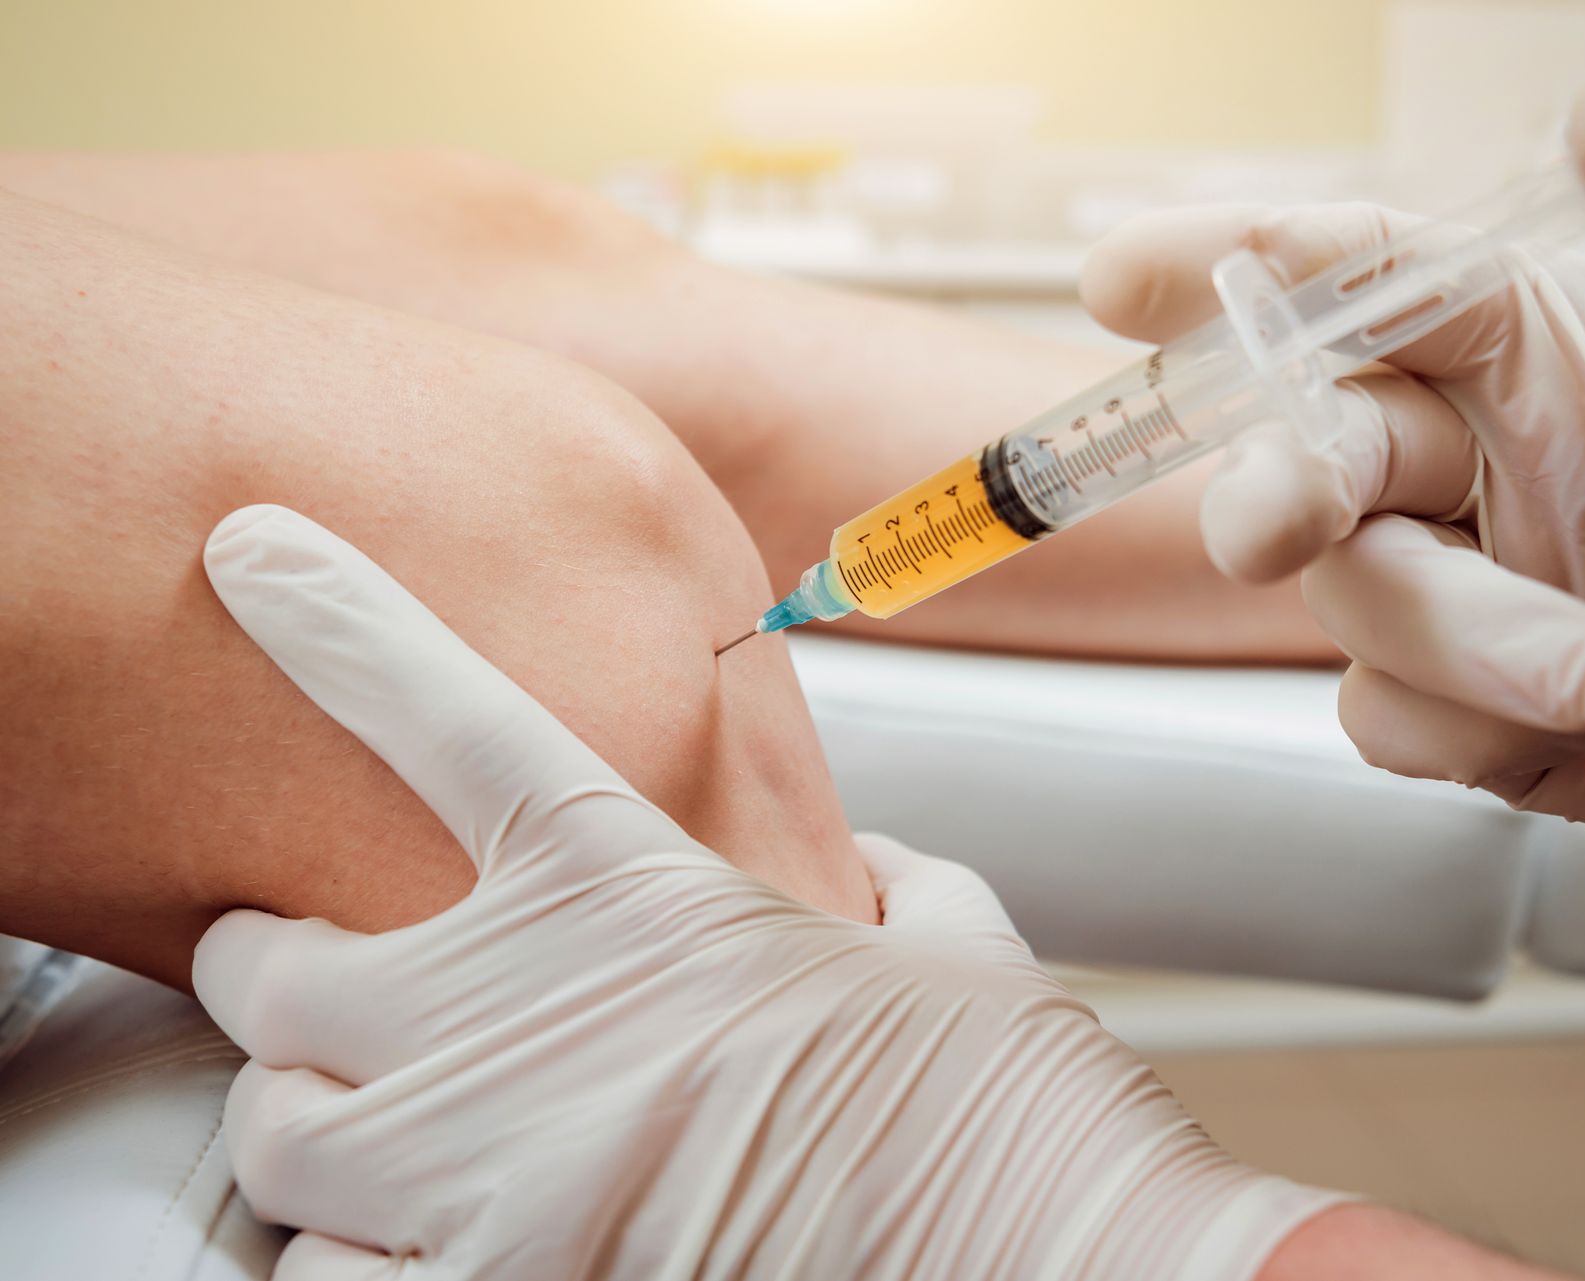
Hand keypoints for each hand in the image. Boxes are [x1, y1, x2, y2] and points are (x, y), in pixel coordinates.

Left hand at [192, 505, 1340, 1279]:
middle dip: (281, 969)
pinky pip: (325, 1280)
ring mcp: (493, 1169)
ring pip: (276, 1135)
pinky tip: (418, 1242)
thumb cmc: (1007, 1104)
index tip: (255, 554)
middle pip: (272, 964)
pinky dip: (356, 1258)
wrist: (1059, 1257)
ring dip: (314, 1123)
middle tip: (314, 975)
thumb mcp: (944, 939)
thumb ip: (864, 877)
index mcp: (643, 886)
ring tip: (374, 1130)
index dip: (335, 621)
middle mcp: (530, 1013)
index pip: (441, 713)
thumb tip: (844, 863)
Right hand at [1080, 79, 1584, 900]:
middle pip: (1312, 444)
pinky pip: (1387, 713)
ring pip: (1351, 595)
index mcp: (1540, 342)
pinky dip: (1439, 722)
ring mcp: (1477, 589)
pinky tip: (1550, 728)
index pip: (1357, 280)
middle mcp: (1486, 458)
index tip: (1125, 275)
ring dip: (1441, 633)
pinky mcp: (1482, 717)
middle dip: (1277, 481)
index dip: (1233, 266)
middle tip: (1281, 524)